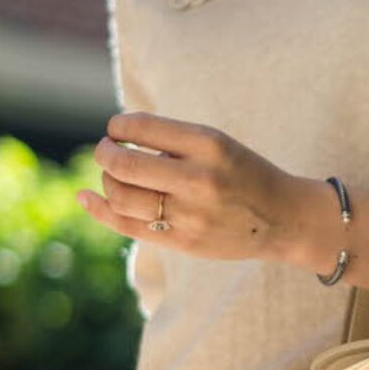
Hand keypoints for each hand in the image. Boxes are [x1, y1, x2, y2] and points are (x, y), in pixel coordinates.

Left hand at [76, 111, 310, 261]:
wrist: (282, 219)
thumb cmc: (242, 175)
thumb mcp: (217, 144)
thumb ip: (172, 140)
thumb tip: (114, 140)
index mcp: (208, 144)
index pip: (140, 127)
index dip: (118, 127)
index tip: (118, 130)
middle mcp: (199, 179)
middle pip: (123, 165)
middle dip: (104, 153)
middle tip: (106, 150)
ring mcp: (191, 215)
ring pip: (122, 197)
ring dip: (106, 181)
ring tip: (113, 176)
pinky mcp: (185, 242)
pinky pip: (129, 226)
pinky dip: (100, 210)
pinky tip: (86, 198)